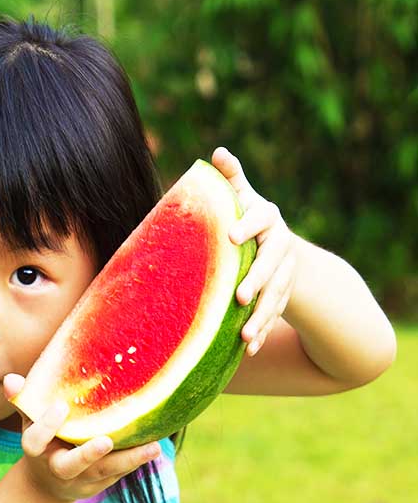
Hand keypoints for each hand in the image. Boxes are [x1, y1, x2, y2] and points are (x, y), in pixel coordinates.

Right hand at [3, 374, 161, 502]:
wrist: (47, 486)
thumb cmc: (43, 440)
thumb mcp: (29, 421)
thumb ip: (24, 401)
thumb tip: (11, 379)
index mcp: (38, 451)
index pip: (35, 442)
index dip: (46, 426)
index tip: (61, 406)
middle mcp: (59, 468)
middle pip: (70, 466)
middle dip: (87, 455)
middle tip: (105, 441)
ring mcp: (82, 479)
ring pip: (104, 473)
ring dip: (128, 460)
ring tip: (153, 447)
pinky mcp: (101, 484)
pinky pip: (119, 473)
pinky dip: (136, 461)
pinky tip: (154, 447)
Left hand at [212, 146, 296, 355]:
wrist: (283, 250)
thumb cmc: (250, 220)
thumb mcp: (244, 199)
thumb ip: (232, 179)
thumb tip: (217, 152)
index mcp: (268, 218)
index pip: (260, 217)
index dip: (247, 225)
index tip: (230, 236)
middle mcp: (281, 246)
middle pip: (272, 263)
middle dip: (257, 281)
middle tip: (240, 297)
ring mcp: (285, 274)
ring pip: (276, 296)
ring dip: (261, 317)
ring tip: (243, 335)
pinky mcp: (283, 297)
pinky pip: (274, 317)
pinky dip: (261, 333)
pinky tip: (247, 350)